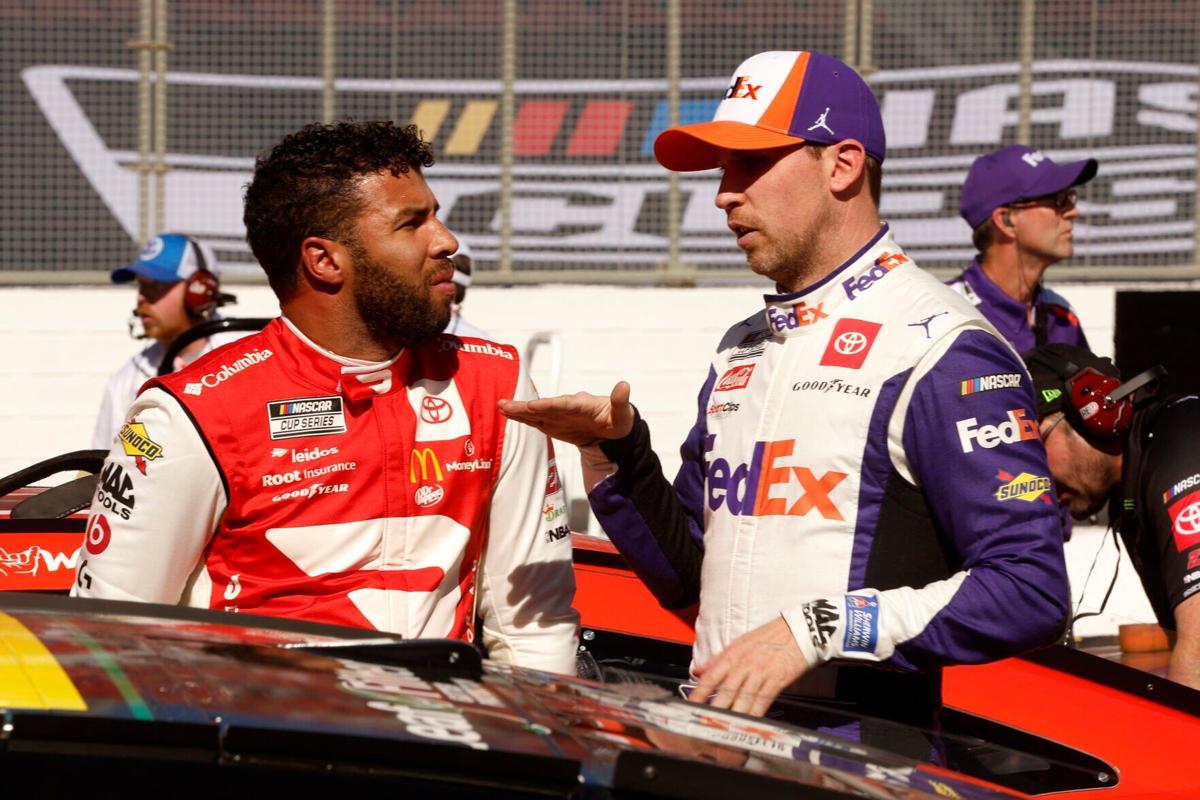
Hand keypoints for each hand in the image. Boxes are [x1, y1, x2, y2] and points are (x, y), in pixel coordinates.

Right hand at [498, 381, 634, 446]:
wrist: (611, 430)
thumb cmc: (618, 420)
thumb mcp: (623, 414)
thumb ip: (620, 401)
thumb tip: (624, 385)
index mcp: (582, 404)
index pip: (563, 404)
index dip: (548, 405)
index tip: (533, 406)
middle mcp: (566, 407)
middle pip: (544, 407)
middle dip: (525, 406)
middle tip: (505, 404)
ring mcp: (558, 415)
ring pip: (536, 413)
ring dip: (518, 411)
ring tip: (500, 406)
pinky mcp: (553, 423)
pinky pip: (535, 421)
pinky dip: (521, 418)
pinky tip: (506, 414)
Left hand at [690, 617, 810, 716]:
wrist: (800, 630)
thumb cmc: (769, 636)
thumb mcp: (741, 642)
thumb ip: (718, 659)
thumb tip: (698, 671)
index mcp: (733, 653)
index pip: (711, 675)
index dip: (699, 692)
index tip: (690, 706)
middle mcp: (745, 663)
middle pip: (725, 690)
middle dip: (713, 708)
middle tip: (704, 722)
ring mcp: (761, 672)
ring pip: (743, 698)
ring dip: (732, 715)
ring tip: (722, 729)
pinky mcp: (777, 680)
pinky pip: (763, 700)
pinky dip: (754, 714)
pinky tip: (747, 724)